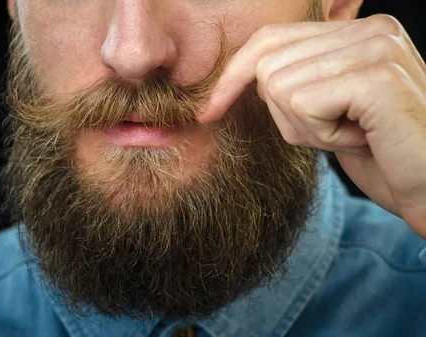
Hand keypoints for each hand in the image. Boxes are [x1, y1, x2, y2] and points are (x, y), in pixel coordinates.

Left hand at [199, 14, 425, 237]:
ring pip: (279, 86)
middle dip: (286, 115)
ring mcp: (377, 48)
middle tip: (336, 131)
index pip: (270, 39)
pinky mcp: (377, 78)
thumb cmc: (379, 152)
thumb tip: (240, 78)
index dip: (233, 76)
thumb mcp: (327, 111)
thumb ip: (295, 81)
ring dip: (306, 128)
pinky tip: (359, 139)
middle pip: (268, 65)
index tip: (210, 110)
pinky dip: (320, 136)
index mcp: (357, 30)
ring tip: (351, 134)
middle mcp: (371, 29)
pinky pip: (302, 105)